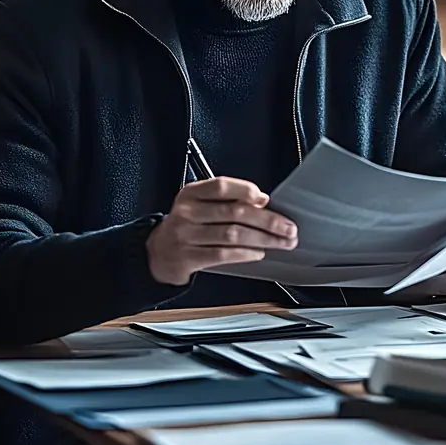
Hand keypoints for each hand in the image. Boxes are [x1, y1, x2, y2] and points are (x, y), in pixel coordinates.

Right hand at [146, 177, 297, 285]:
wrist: (157, 253)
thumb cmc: (186, 226)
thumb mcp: (199, 205)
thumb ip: (226, 200)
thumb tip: (261, 200)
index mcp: (191, 194)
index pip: (221, 187)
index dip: (246, 191)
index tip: (267, 199)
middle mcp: (187, 212)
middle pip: (234, 213)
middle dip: (267, 221)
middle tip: (288, 227)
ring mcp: (186, 235)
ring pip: (232, 235)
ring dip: (263, 239)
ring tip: (281, 242)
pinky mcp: (188, 257)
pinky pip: (222, 254)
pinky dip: (245, 254)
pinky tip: (258, 253)